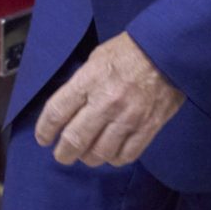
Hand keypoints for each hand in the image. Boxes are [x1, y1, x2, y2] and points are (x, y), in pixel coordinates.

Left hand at [35, 32, 184, 167]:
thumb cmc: (130, 50)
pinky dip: (114, 158)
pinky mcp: (147, 127)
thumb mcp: (97, 58)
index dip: (45, 129)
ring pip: (99, 153)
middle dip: (63, 152)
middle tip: (62, 155)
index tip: (43, 138)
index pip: (57, 112)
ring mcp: (127, 117)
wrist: (167, 51)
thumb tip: (70, 106)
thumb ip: (82, 83)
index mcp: (89, 80)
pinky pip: (125, 155)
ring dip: (89, 158)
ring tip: (87, 155)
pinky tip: (111, 153)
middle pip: (75, 139)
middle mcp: (105, 102)